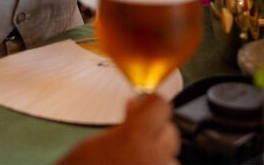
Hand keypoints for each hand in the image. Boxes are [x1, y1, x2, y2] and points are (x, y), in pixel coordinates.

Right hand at [57, 94, 179, 164]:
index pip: (161, 104)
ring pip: (170, 158)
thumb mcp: (93, 145)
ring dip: (157, 158)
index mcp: (135, 138)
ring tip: (134, 162)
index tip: (146, 106)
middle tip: (136, 141)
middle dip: (156, 133)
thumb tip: (135, 106)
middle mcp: (154, 158)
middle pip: (170, 131)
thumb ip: (122, 123)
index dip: (152, 104)